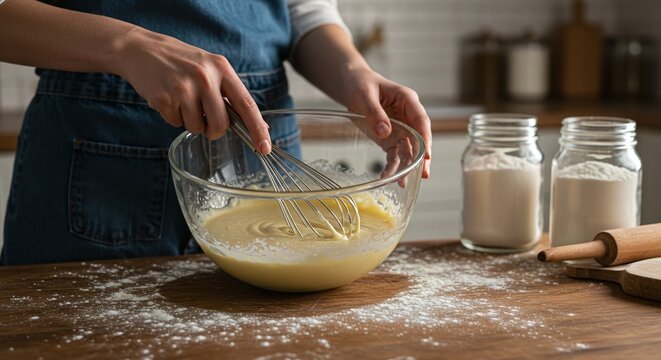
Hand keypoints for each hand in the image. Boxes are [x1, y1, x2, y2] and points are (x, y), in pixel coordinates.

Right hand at [115, 27, 270, 153]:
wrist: (141, 49)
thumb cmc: (181, 62)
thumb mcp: (210, 68)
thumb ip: (230, 93)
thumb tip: (256, 125)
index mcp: (222, 69)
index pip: (246, 104)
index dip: (258, 129)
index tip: (265, 147)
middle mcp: (206, 77)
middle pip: (221, 125)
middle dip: (213, 130)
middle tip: (203, 117)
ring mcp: (184, 88)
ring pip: (197, 128)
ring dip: (190, 122)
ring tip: (181, 100)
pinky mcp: (165, 98)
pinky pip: (176, 124)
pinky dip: (173, 117)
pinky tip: (168, 98)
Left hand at [343, 68, 431, 177]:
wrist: (353, 86)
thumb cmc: (362, 85)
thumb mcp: (365, 95)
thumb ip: (375, 112)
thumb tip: (385, 132)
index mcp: (407, 100)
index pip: (421, 120)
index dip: (426, 138)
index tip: (427, 154)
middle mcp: (408, 116)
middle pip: (419, 138)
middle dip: (421, 157)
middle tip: (425, 174)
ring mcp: (400, 128)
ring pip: (408, 149)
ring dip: (407, 166)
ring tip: (404, 183)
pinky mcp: (390, 138)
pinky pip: (394, 154)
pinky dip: (392, 166)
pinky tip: (389, 178)